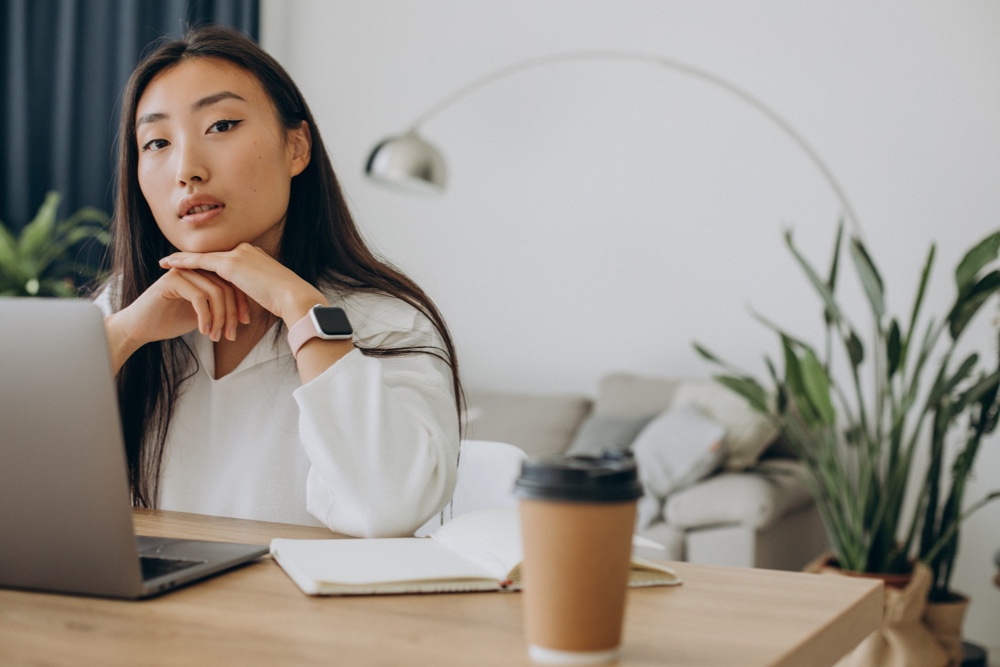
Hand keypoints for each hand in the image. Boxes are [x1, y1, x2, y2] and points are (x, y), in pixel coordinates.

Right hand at [105, 266, 249, 372]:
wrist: (141, 328)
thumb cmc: (171, 321)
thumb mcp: (203, 314)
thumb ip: (220, 308)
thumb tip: (244, 315)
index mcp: (204, 273)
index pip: (232, 282)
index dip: (241, 302)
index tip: (245, 322)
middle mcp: (195, 269)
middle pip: (226, 286)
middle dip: (231, 313)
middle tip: (230, 334)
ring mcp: (183, 272)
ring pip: (215, 292)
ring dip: (219, 318)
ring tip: (216, 336)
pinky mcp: (172, 281)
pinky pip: (199, 297)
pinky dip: (205, 317)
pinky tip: (203, 331)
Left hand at [158, 243, 325, 325]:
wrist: (293, 297)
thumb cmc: (286, 301)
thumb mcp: (269, 292)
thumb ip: (256, 290)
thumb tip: (252, 300)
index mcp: (256, 256)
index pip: (226, 259)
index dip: (209, 263)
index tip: (197, 266)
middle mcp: (246, 250)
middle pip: (213, 255)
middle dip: (192, 259)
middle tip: (172, 261)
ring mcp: (238, 255)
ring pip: (203, 256)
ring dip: (183, 259)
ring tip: (165, 262)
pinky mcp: (230, 264)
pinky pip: (200, 261)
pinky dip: (182, 262)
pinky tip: (168, 264)